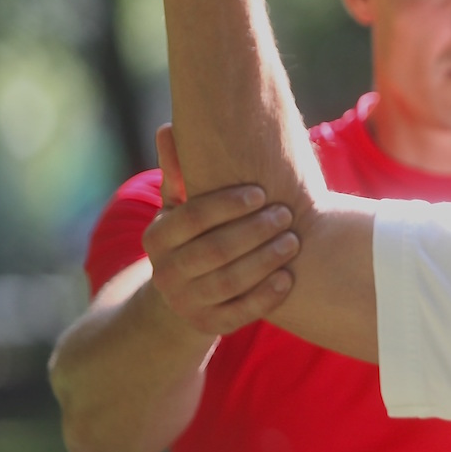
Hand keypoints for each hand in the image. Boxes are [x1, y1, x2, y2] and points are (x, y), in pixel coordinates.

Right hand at [143, 123, 299, 335]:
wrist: (184, 296)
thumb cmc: (192, 237)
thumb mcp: (180, 207)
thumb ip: (180, 172)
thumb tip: (169, 126)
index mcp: (156, 237)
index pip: (191, 217)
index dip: (228, 204)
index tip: (262, 191)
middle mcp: (165, 272)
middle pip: (214, 250)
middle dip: (254, 230)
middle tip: (287, 213)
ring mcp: (186, 302)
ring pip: (229, 282)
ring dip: (265, 260)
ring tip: (294, 240)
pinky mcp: (209, 325)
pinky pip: (240, 314)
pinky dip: (266, 297)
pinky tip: (289, 278)